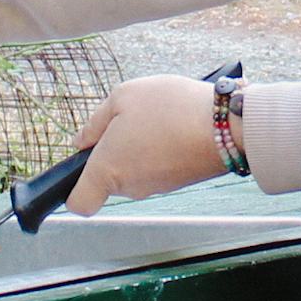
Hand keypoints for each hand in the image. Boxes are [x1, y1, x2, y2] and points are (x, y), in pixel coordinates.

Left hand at [57, 76, 230, 215]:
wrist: (227, 124)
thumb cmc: (171, 108)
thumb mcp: (123, 96)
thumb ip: (95, 122)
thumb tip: (82, 141)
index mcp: (108, 170)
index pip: (80, 203)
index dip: (73, 188)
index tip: (82, 164)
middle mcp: (131, 187)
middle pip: (109, 177)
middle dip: (113, 151)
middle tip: (129, 120)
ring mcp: (157, 187)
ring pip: (135, 170)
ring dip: (139, 147)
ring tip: (157, 119)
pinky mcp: (179, 182)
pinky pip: (158, 166)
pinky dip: (161, 149)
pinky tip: (174, 126)